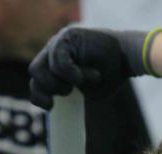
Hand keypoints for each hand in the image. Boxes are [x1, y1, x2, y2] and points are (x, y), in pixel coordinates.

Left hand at [29, 27, 150, 108]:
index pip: (36, 81)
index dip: (39, 96)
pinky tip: (83, 76)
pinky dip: (70, 74)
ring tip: (80, 82)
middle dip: (48, 88)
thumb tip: (57, 107)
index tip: (51, 107)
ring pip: (42, 67)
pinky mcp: (66, 38)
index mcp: (54, 65)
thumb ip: (70, 94)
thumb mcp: (87, 91)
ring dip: (60, 82)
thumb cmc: (109, 76)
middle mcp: (53, 51)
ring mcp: (58, 43)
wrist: (127, 59)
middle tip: (68, 93)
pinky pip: (58, 61)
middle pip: (34, 72)